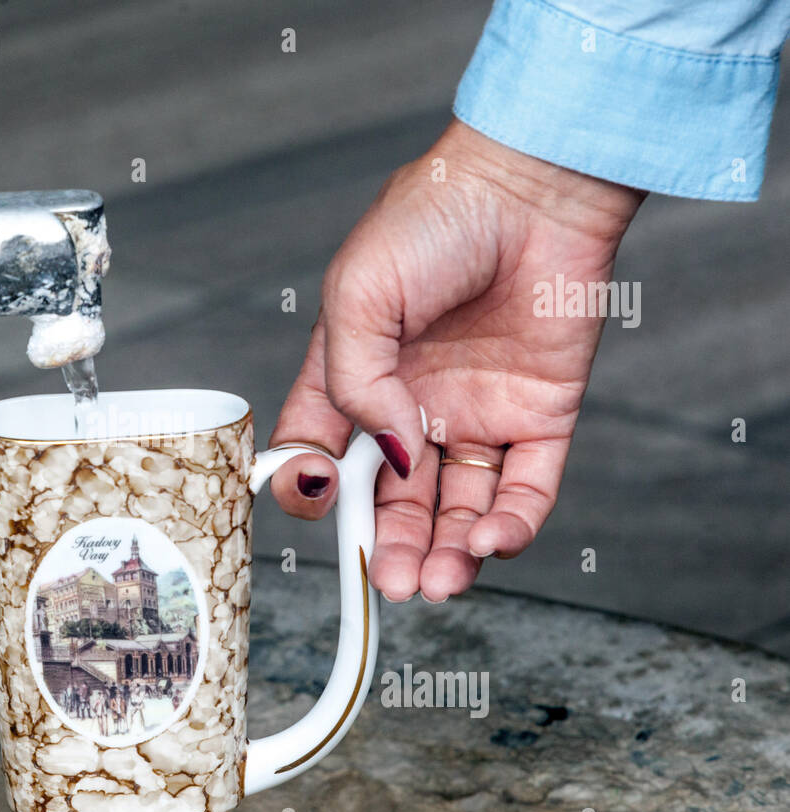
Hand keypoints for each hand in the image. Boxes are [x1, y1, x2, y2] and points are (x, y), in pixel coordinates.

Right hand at [270, 120, 643, 602]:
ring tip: (436, 583)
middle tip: (389, 582)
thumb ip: (352, 382)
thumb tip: (386, 454)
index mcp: (356, 375)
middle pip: (394, 498)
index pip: (323, 452)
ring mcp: (474, 413)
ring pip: (457, 506)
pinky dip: (512, 523)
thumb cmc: (432, 219)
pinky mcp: (538, 414)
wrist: (532, 185)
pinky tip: (491, 542)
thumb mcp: (357, 295)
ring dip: (446, 551)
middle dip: (388, 546)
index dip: (316, 490)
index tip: (321, 509)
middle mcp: (412, 404)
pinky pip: (527, 485)